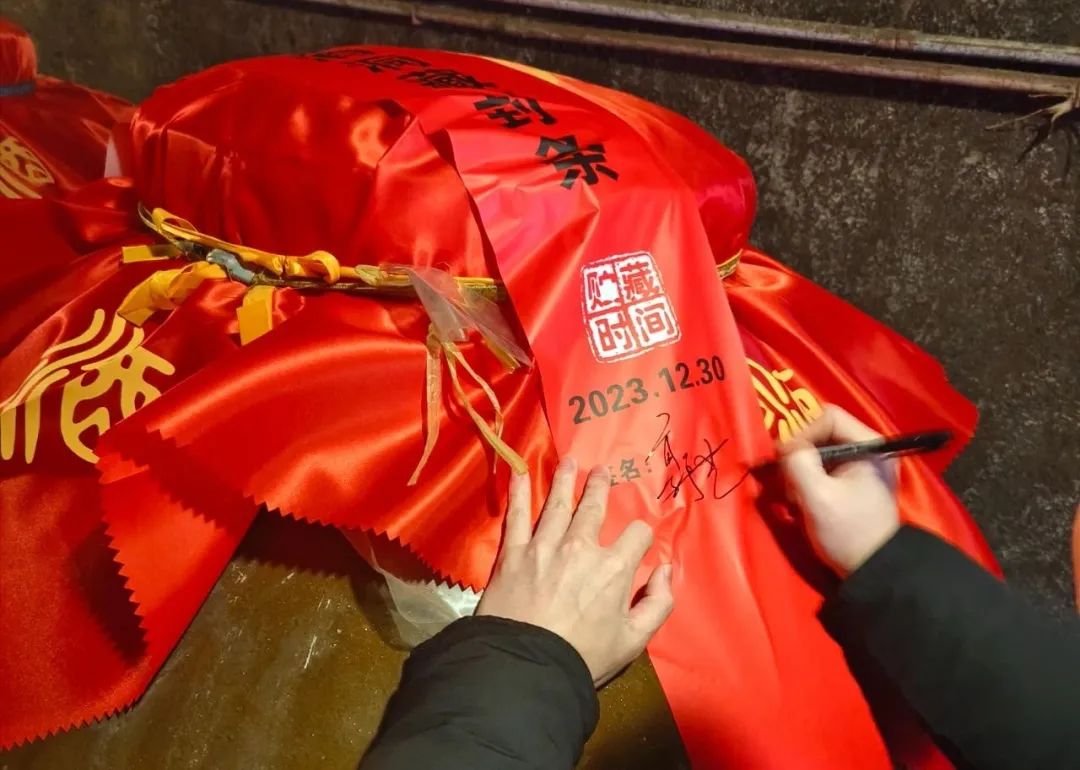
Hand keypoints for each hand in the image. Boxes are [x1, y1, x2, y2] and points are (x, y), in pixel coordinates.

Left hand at [477, 459, 674, 686]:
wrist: (527, 666)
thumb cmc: (583, 657)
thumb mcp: (634, 641)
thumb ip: (657, 604)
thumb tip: (664, 571)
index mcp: (614, 569)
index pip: (637, 535)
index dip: (641, 535)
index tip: (637, 539)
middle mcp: (581, 548)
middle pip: (593, 508)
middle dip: (600, 487)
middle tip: (601, 471)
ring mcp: (544, 547)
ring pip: (557, 504)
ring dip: (565, 480)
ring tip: (570, 463)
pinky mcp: (514, 553)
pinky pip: (517, 516)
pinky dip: (519, 494)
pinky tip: (520, 474)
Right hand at [779, 405, 899, 575]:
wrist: (872, 572)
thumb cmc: (848, 533)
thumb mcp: (817, 497)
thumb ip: (798, 463)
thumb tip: (784, 447)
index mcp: (870, 446)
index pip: (828, 416)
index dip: (801, 432)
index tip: (784, 457)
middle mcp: (869, 450)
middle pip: (822, 432)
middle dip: (799, 454)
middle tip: (786, 477)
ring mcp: (861, 466)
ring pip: (818, 450)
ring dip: (800, 469)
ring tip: (795, 495)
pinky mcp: (852, 482)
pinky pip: (822, 467)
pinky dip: (807, 479)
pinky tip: (801, 500)